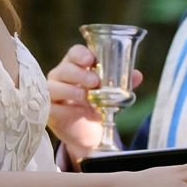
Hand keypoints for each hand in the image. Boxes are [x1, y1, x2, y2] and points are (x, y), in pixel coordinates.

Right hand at [47, 44, 142, 164]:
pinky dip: (64, 109)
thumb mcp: (112, 95)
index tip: (91, 60)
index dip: (81, 54)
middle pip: (64, 68)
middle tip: (95, 81)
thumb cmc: (97, 106)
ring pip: (53, 86)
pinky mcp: (50, 111)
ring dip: (70, 90)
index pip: (74, 53)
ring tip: (85, 96)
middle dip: (79, 74)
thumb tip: (137, 75)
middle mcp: (61, 77)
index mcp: (77, 66)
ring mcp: (53, 93)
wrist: (89, 133)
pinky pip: (51, 107)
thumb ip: (123, 84)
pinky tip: (76, 111)